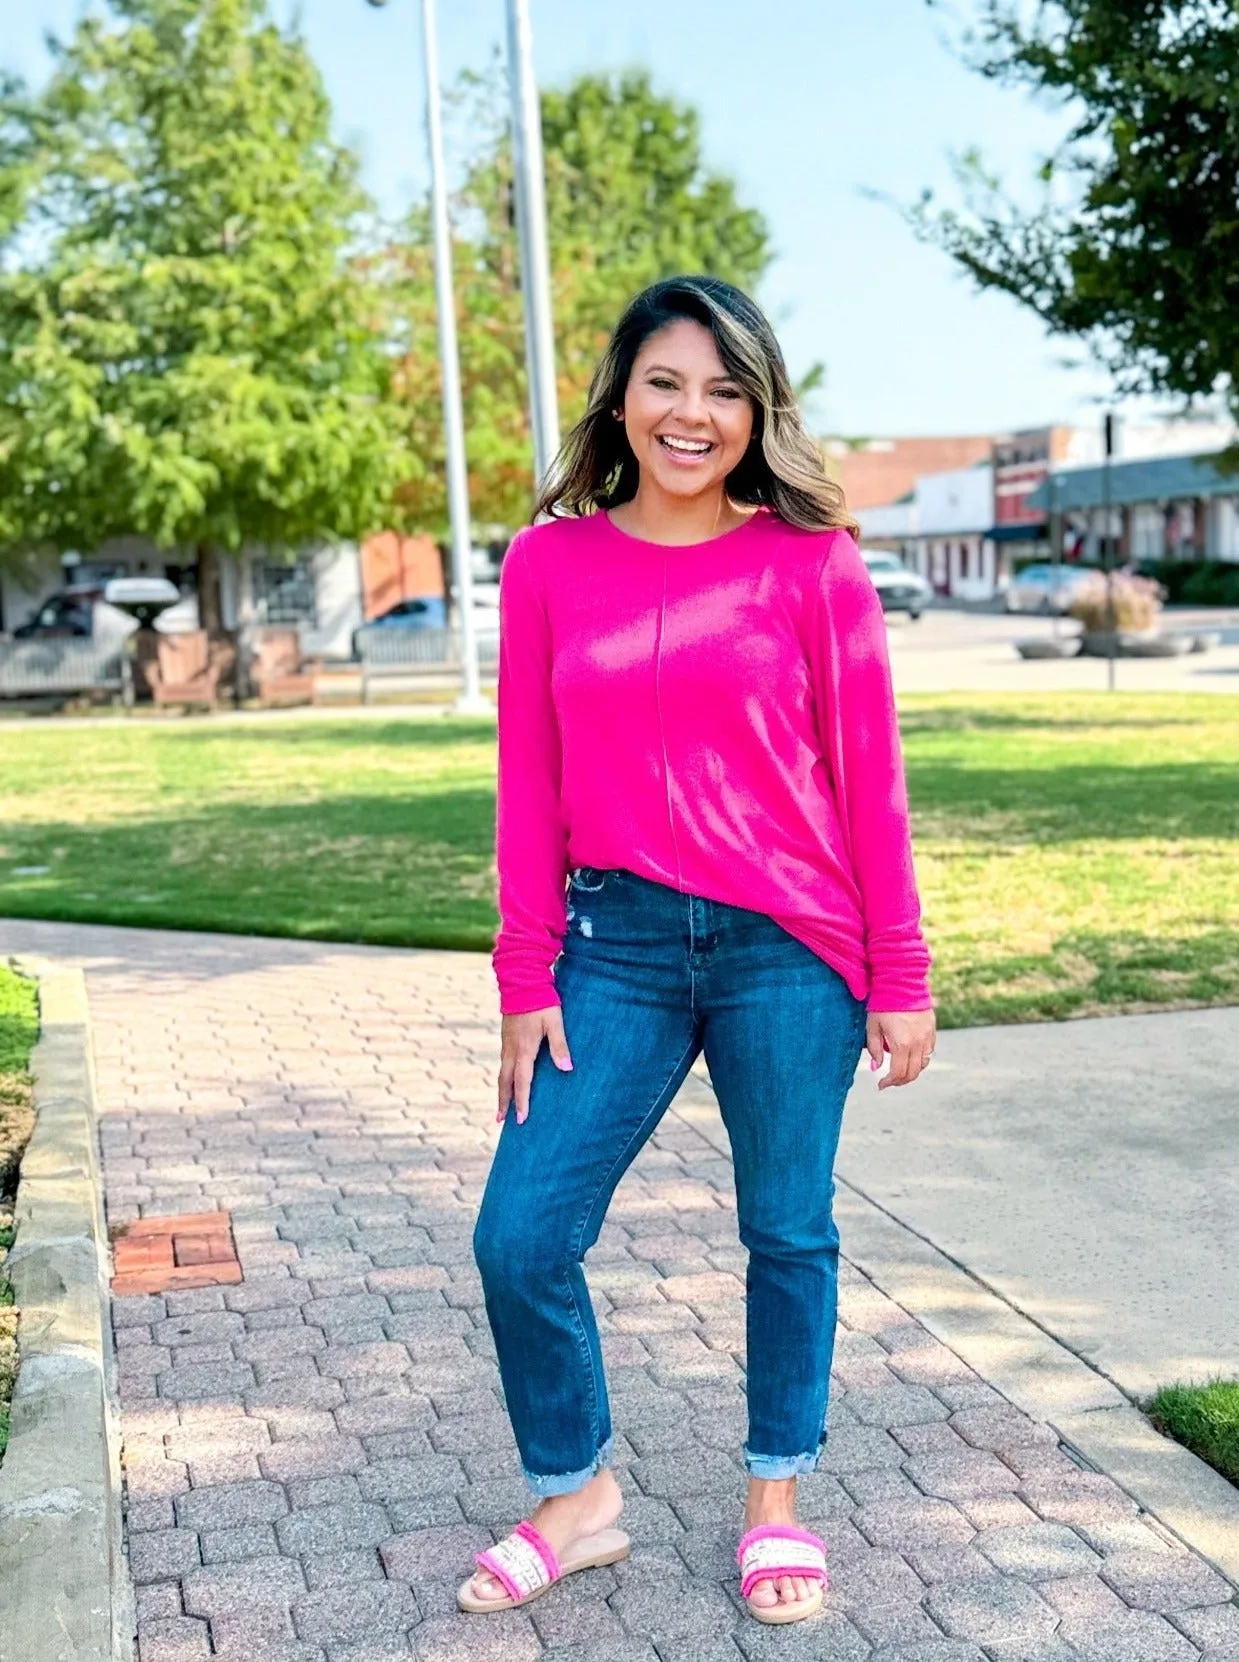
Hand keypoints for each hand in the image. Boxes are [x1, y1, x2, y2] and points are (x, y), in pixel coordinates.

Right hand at [497, 1005, 572, 1123]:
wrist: (521, 981)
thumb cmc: (541, 1002)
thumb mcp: (554, 1023)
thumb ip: (560, 1046)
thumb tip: (567, 1069)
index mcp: (524, 1049)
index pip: (522, 1082)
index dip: (522, 1102)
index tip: (521, 1120)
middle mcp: (511, 1049)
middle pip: (505, 1082)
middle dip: (504, 1103)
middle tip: (501, 1121)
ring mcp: (506, 1043)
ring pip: (501, 1073)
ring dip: (502, 1091)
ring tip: (502, 1106)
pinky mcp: (506, 1036)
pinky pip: (502, 1062)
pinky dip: (503, 1076)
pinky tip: (507, 1079)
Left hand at [866, 1009, 935, 1090]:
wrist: (901, 983)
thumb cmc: (883, 1004)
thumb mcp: (873, 1026)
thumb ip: (875, 1049)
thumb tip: (875, 1068)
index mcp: (901, 1044)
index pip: (898, 1073)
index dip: (889, 1083)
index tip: (881, 1085)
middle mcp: (917, 1043)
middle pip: (913, 1073)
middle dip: (900, 1081)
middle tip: (889, 1081)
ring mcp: (927, 1036)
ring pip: (923, 1064)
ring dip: (912, 1071)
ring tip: (900, 1069)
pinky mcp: (932, 1029)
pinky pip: (929, 1051)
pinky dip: (920, 1058)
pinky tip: (909, 1054)